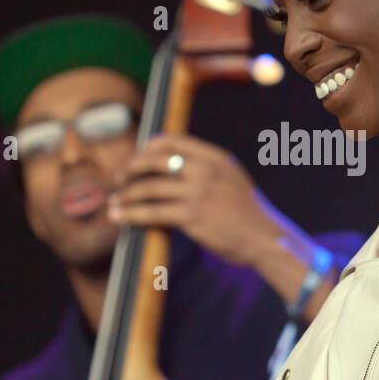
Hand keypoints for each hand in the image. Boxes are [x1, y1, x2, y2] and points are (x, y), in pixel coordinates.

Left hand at [108, 132, 284, 267]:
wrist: (264, 239)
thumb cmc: (248, 214)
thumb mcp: (234, 179)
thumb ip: (210, 169)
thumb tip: (179, 166)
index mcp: (216, 158)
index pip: (173, 140)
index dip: (148, 146)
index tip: (137, 156)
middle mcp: (206, 170)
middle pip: (155, 160)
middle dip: (131, 167)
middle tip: (119, 177)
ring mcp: (199, 192)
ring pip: (150, 188)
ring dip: (126, 195)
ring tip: (114, 202)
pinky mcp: (192, 216)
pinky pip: (152, 212)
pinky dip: (131, 214)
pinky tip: (120, 217)